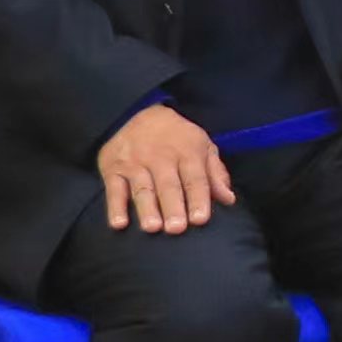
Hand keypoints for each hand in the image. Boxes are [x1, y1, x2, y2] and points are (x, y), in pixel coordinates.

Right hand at [96, 102, 232, 234]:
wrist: (137, 112)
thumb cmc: (177, 137)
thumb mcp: (202, 145)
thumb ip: (215, 173)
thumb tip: (229, 199)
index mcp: (187, 152)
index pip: (194, 179)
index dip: (198, 198)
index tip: (200, 219)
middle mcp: (160, 158)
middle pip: (168, 186)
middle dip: (173, 207)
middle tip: (176, 228)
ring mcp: (135, 163)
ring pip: (142, 188)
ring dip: (147, 208)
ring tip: (152, 228)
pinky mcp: (113, 169)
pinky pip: (114, 189)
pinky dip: (115, 206)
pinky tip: (118, 223)